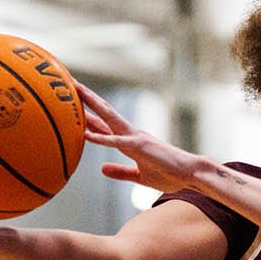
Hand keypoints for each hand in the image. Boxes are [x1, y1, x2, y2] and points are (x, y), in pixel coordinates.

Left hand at [76, 83, 203, 192]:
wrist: (191, 173)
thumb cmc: (170, 175)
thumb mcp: (140, 176)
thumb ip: (121, 172)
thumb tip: (102, 169)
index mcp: (130, 140)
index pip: (104, 124)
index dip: (87, 113)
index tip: (72, 103)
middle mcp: (131, 134)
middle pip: (104, 112)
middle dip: (86, 98)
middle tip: (69, 83)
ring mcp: (135, 137)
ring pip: (109, 117)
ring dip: (91, 103)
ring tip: (75, 90)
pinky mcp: (140, 147)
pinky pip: (116, 141)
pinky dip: (101, 138)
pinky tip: (85, 135)